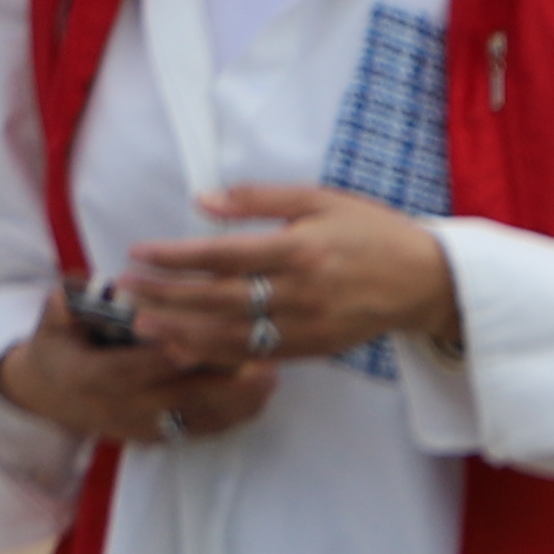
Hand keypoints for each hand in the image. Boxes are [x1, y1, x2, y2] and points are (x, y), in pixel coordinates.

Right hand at [0, 293, 276, 452]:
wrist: (52, 398)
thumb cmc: (59, 348)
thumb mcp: (51, 324)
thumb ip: (65, 306)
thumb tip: (78, 290)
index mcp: (94, 377)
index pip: (135, 369)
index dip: (167, 358)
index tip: (200, 343)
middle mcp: (125, 408)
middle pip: (181, 397)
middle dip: (222, 382)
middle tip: (261, 362)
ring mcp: (148, 427)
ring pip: (200, 418)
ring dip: (239, 400)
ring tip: (272, 376)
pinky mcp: (165, 438)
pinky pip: (205, 429)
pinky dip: (235, 415)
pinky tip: (262, 395)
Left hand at [120, 183, 455, 369]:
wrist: (428, 281)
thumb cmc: (372, 232)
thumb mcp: (320, 199)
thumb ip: (260, 198)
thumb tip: (204, 203)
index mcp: (301, 249)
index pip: (225, 256)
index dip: (177, 257)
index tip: (139, 254)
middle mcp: (303, 292)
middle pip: (221, 299)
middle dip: (169, 296)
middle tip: (125, 293)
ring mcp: (311, 325)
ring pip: (236, 335)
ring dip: (184, 331)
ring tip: (143, 325)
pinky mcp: (318, 347)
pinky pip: (260, 354)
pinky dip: (220, 353)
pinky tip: (187, 347)